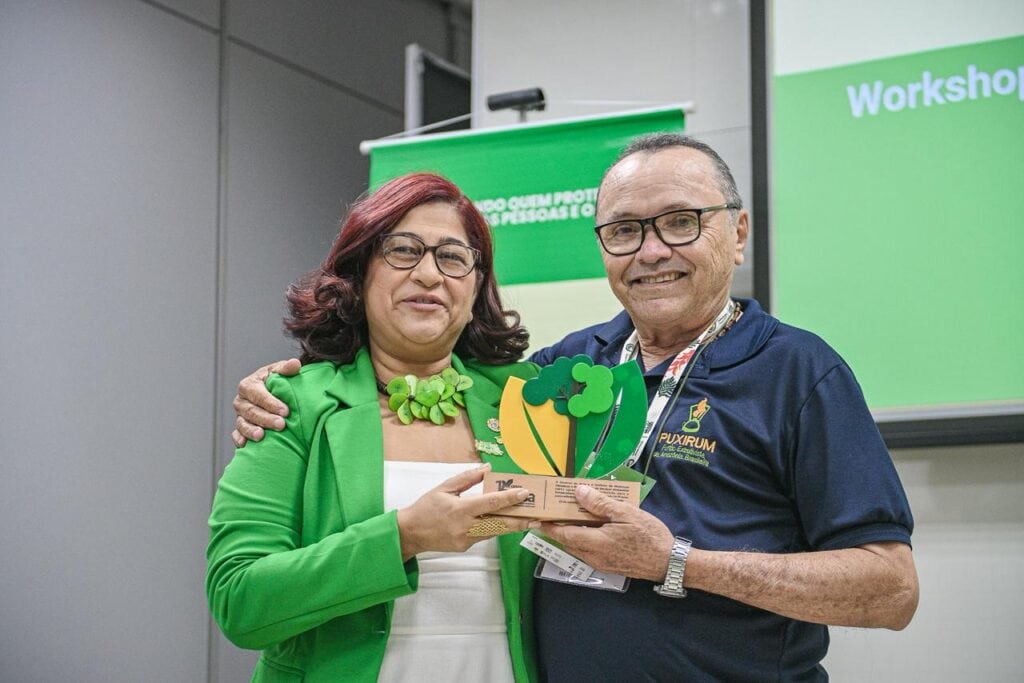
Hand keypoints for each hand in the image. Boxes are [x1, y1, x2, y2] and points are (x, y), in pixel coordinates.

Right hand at [231, 358, 301, 446]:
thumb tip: (295, 364)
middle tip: (281, 425)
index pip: (258, 394)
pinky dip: (239, 439)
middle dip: (265, 418)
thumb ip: (286, 369)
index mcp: (249, 384)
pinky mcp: (240, 428)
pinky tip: (245, 445)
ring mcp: (240, 415)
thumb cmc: (276, 382)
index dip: (271, 402)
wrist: (273, 393)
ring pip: (242, 423)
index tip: (286, 411)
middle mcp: (242, 400)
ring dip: (251, 430)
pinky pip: (236, 434)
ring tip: (261, 436)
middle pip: (251, 411)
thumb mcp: (280, 372)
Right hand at [397, 464, 534, 560]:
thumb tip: (487, 468)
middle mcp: (466, 526)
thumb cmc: (426, 507)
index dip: (509, 498)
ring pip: (494, 531)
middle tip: (537, 518)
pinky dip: (494, 528)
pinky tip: (504, 523)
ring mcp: (466, 539)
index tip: (524, 494)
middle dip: (520, 521)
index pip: (490, 503)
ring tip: (528, 520)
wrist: (411, 533)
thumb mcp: (444, 487)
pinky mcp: (465, 547)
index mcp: (460, 509)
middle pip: (499, 524)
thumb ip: (467, 478)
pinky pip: (484, 535)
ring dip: (511, 526)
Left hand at [538, 484, 674, 580]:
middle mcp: (593, 556)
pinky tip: (592, 527)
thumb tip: (578, 492)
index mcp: (595, 543)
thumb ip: (600, 504)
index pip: (563, 534)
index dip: (548, 526)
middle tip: (554, 510)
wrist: (668, 563)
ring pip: (578, 547)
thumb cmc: (648, 536)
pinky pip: (588, 551)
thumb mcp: (626, 513)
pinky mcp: (609, 566)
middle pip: (568, 541)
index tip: (537, 516)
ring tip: (572, 515)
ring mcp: (601, 563)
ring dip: (572, 533)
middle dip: (559, 527)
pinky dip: (583, 539)